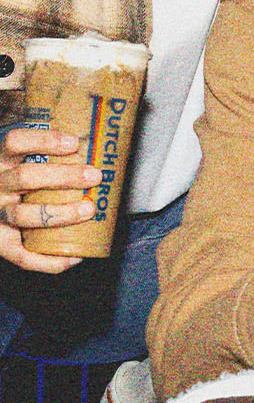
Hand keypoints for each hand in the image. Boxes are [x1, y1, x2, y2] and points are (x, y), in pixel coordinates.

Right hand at [0, 128, 99, 272]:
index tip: (74, 143)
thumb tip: (93, 145)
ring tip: (88, 208)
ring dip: (61, 213)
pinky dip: (51, 261)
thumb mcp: (20, 163)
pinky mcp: (0, 244)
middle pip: (25, 176)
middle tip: (95, 176)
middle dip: (64, 176)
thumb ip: (44, 155)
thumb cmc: (18, 184)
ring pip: (23, 214)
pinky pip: (23, 257)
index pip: (14, 142)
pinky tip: (76, 257)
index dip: (43, 141)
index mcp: (1, 161)